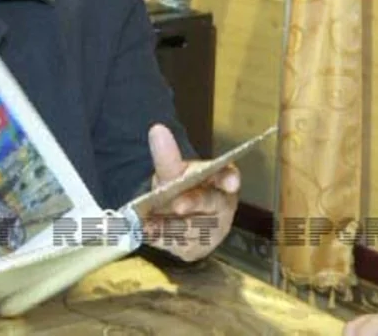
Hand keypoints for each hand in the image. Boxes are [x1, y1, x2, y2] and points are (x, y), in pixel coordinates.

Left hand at [142, 124, 238, 261]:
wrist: (175, 214)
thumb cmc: (182, 186)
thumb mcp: (174, 170)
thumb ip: (167, 156)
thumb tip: (157, 130)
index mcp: (221, 179)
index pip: (228, 176)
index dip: (229, 179)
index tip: (230, 183)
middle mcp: (221, 205)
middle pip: (210, 203)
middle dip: (194, 203)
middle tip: (178, 205)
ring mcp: (212, 230)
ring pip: (192, 228)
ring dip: (171, 226)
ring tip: (150, 223)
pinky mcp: (196, 248)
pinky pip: (178, 244)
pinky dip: (161, 238)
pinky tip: (147, 232)